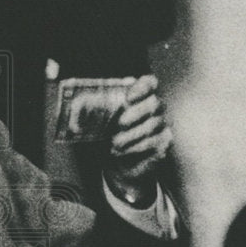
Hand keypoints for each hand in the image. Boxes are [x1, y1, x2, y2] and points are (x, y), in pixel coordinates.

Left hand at [105, 74, 171, 205]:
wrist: (116, 163)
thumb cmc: (108, 136)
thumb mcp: (99, 121)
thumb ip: (95, 109)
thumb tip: (81, 104)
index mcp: (140, 96)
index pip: (150, 83)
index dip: (142, 88)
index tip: (128, 97)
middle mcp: (155, 108)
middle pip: (155, 103)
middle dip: (136, 113)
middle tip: (119, 124)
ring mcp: (162, 125)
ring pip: (154, 124)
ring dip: (131, 135)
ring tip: (115, 143)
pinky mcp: (164, 142)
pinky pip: (155, 142)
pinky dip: (136, 147)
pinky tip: (123, 151)